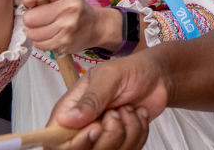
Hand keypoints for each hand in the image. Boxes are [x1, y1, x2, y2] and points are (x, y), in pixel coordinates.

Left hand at [21, 0, 116, 54]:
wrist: (95, 26)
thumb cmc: (74, 8)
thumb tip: (23, 5)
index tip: (31, 3)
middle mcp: (70, 8)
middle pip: (30, 17)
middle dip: (30, 19)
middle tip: (39, 18)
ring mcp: (67, 27)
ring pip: (32, 33)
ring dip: (34, 31)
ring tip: (45, 27)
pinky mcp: (64, 43)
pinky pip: (38, 44)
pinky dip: (40, 41)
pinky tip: (49, 35)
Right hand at [50, 57, 164, 149]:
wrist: (157, 75)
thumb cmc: (131, 71)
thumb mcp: (110, 77)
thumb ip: (91, 99)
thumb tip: (66, 119)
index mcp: (70, 110)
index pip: (56, 140)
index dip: (74, 143)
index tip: (95, 128)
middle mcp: (83, 127)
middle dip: (109, 135)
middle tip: (117, 112)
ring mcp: (102, 136)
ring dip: (127, 130)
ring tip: (128, 109)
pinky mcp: (121, 142)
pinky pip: (129, 149)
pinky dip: (139, 132)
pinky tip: (137, 115)